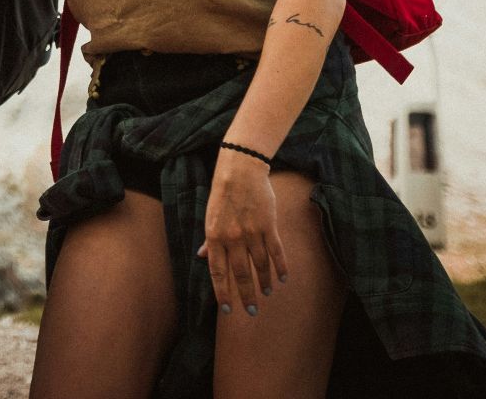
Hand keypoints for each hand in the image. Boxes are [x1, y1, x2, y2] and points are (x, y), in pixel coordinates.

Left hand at [198, 150, 289, 317]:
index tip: (227, 309)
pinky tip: (282, 278)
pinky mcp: (269, 226)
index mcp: (215, 237)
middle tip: (251, 312)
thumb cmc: (223, 195)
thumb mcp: (210, 217)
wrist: (240, 172)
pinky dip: (280, 267)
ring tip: (266, 294)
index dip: (222, 292)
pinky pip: (276, 252)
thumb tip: (203, 257)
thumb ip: (210, 240)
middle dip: (245, 295)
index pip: (218, 272)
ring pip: (259, 265)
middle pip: (240, 273)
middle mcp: (233, 238)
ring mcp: (252, 233)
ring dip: (263, 282)